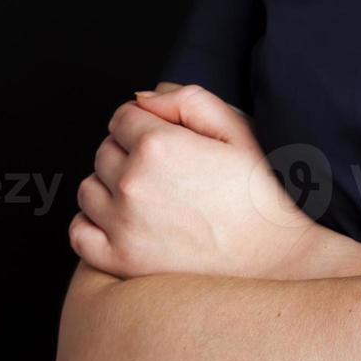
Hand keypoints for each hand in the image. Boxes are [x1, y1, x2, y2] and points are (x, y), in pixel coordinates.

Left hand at [70, 85, 313, 278]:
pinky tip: (127, 225)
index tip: (170, 143)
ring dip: (111, 189)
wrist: (280, 258)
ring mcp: (122, 225)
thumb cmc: (264, 196)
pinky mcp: (120, 261)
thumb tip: (141, 99)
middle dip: (129, 155)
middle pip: (104, 151)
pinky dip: (94, 226)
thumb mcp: (240, 132)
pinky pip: (80, 233)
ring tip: (153, 201)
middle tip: (171, 175)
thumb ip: (189, 101)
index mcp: (159, 146)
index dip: (146, 125)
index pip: (122, 117)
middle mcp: (132, 184)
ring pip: (89, 189)